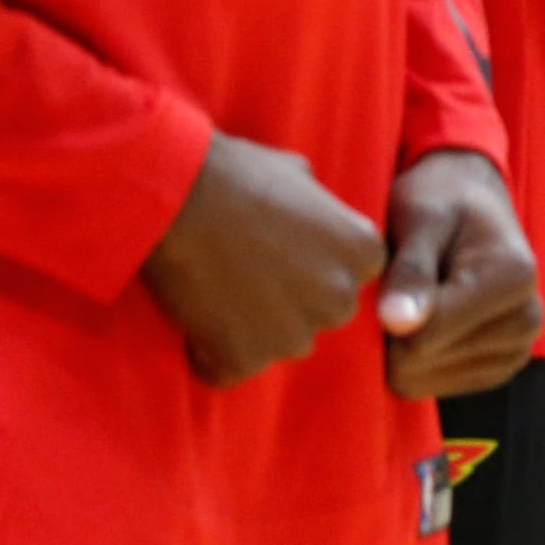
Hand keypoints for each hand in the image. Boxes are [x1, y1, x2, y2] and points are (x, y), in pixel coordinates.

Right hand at [140, 130, 384, 387]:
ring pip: (279, 344)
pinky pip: (230, 368)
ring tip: (216, 290)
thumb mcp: (301, 175)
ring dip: (251, 329)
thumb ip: (323, 210)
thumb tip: (318, 216)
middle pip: (320, 314)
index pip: (348, 277)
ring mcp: (295, 335)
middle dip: (288, 302)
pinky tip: (196, 315)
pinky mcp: (245, 359)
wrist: (180, 197)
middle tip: (243, 272)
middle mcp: (341, 300)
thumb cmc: (238, 176)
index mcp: (365, 254)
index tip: (277, 250)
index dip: (308, 266)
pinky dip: (210, 352)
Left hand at [378, 148, 542, 399]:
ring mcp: (516, 349)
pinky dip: (414, 358)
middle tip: (404, 284)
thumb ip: (410, 271)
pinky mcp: (498, 368)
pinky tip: (427, 320)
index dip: (386, 313)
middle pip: (420, 362)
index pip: (424, 337)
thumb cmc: (440, 202)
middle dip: (394, 329)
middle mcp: (527, 320)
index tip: (387, 276)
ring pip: (420, 379)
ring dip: (402, 344)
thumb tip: (397, 324)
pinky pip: (428, 386)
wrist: (470, 204)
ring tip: (419, 298)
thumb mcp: (420, 219)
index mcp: (514, 278)